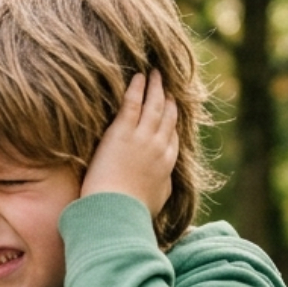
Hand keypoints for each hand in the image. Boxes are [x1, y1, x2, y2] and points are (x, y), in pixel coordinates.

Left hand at [81, 70, 178, 216]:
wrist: (115, 212)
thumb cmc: (129, 213)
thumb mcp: (154, 203)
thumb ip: (160, 189)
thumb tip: (163, 185)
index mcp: (166, 165)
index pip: (172, 138)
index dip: (172, 122)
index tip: (171, 110)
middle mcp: (159, 148)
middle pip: (167, 117)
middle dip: (168, 100)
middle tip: (168, 87)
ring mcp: (142, 138)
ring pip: (153, 106)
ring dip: (155, 87)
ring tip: (156, 73)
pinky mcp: (122, 133)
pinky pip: (133, 104)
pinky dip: (137, 88)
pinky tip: (139, 76)